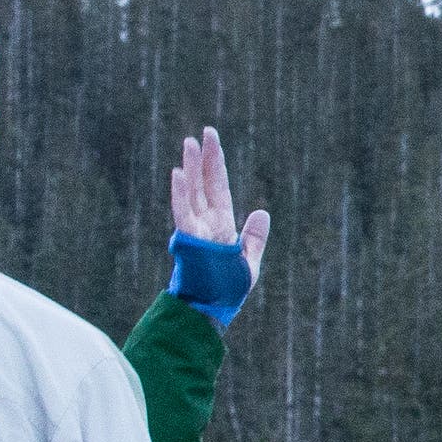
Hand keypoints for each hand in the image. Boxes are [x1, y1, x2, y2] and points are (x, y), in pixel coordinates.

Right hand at [166, 127, 270, 328]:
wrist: (212, 310)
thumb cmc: (226, 290)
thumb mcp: (248, 260)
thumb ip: (254, 237)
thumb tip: (262, 212)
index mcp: (221, 224)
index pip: (219, 186)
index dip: (217, 164)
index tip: (213, 141)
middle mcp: (206, 222)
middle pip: (206, 183)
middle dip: (206, 157)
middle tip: (205, 131)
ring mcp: (196, 229)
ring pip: (192, 191)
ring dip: (191, 168)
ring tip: (190, 143)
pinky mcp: (189, 239)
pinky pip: (183, 212)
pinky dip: (180, 193)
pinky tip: (178, 173)